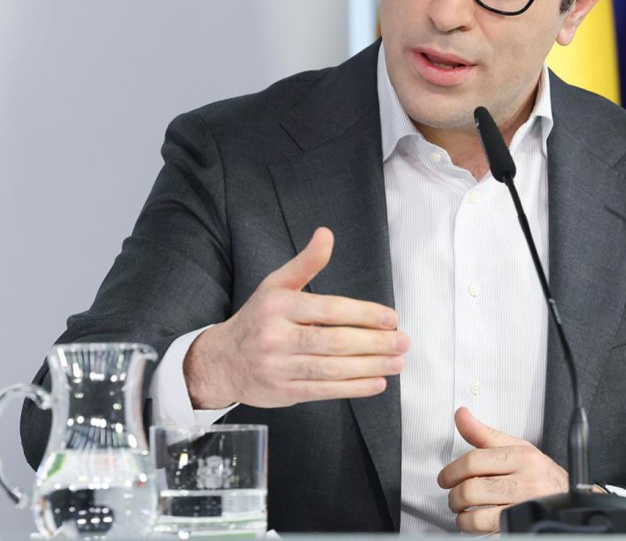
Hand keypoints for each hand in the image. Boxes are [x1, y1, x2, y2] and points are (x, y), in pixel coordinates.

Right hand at [184, 227, 407, 408]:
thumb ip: (306, 263)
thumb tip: (326, 234)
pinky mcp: (284, 392)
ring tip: (396, 363)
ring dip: (369, 367)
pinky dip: (353, 388)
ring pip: (331, 369)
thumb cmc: (258, 319)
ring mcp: (279, 367)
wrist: (223, 361)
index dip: (364, 314)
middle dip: (374, 343)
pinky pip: (324, 391)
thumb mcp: (276, 285)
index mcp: (278, 306)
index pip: (329, 309)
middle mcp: (276, 337)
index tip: (391, 319)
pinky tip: (376, 382)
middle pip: (334, 341)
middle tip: (402, 342)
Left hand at [438, 407, 568, 533]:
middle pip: (472, 489)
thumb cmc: (539, 473)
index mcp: (522, 457)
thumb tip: (461, 415)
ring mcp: (526, 508)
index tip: (445, 478)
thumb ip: (484, 434)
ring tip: (463, 513)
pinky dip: (475, 530)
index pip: (474, 461)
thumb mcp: (516, 448)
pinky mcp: (523, 527)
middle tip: (454, 498)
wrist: (569, 500)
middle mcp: (527, 482)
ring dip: (462, 518)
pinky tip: (477, 523)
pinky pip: (489, 532)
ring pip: (478, 516)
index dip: (452, 471)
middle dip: (454, 497)